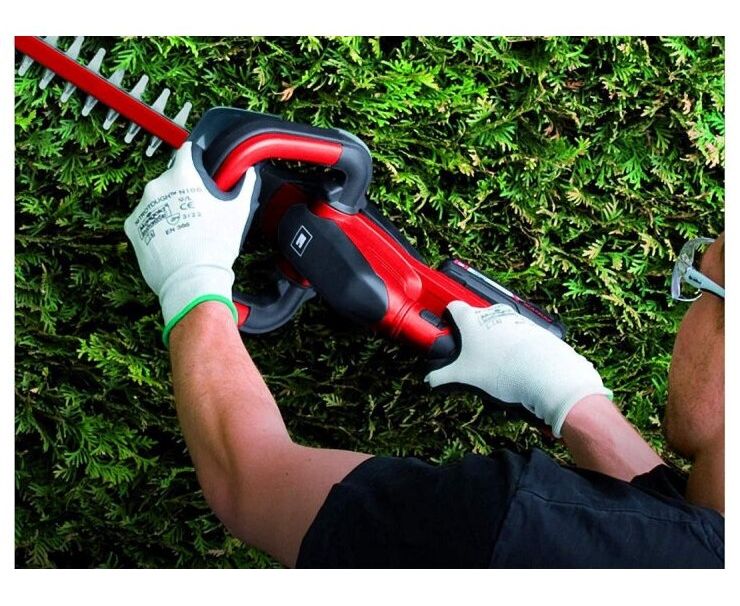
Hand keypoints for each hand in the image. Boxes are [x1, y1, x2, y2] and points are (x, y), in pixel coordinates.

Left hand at [124, 142, 256, 344]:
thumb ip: (243, 186)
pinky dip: (156, 226)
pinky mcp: (132, 227)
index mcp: (182, 175)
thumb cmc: (215, 246)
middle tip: (199, 211)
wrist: (192, 279)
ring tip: (185, 231)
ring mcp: (142, 207)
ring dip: (168, 209)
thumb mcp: (237, 211)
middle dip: (183, 190)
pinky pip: (145, 220)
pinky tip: (171, 240)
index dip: (197, 158)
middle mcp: (157, 186)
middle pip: (172, 179)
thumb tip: (247, 172)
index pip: (187, 151)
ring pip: (157, 200)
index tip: (201, 167)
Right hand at [425, 301, 611, 436]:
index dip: (447, 316)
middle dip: (471, 333)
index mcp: (472, 319)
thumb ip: (442, 376)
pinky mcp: (532, 328)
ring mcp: (514, 319)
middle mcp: (492, 313)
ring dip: (494, 338)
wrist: (543, 370)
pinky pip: (517, 333)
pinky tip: (513, 363)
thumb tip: (431, 379)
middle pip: (476, 317)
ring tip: (493, 363)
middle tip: (469, 354)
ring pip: (497, 324)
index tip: (446, 326)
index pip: (454, 307)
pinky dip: (513, 344)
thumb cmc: (502, 368)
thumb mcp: (464, 376)